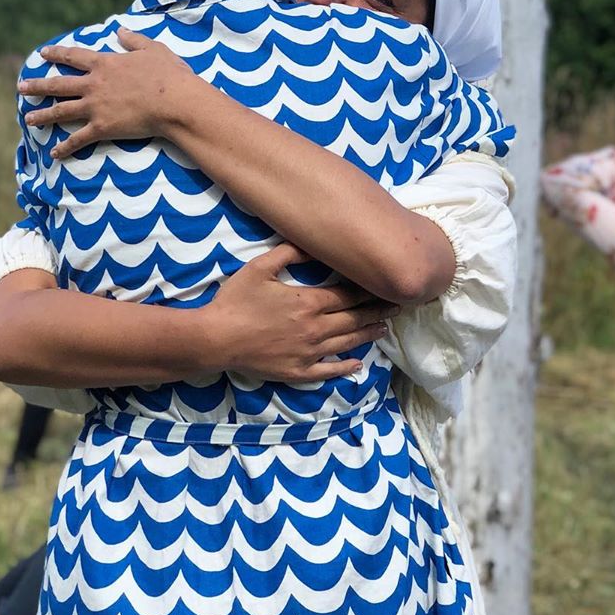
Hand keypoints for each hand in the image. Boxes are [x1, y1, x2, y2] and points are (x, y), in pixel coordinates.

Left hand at [18, 28, 194, 157]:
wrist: (174, 102)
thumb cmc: (169, 74)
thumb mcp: (153, 49)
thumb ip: (134, 40)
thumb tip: (120, 31)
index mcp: (105, 64)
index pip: (73, 56)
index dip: (57, 54)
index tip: (43, 53)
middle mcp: (94, 84)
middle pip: (58, 85)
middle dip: (37, 86)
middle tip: (21, 88)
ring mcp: (96, 107)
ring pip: (61, 111)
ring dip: (42, 115)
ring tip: (27, 119)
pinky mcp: (102, 128)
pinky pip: (78, 139)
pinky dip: (65, 147)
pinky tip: (53, 153)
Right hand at [205, 243, 398, 383]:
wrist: (216, 338)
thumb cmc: (236, 300)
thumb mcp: (260, 267)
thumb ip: (289, 253)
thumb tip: (312, 243)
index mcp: (309, 302)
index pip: (349, 295)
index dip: (370, 290)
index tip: (388, 286)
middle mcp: (315, 328)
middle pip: (354, 318)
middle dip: (378, 310)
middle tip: (399, 306)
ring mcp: (308, 352)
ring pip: (346, 342)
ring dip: (368, 334)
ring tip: (384, 328)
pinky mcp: (297, 371)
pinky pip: (327, 370)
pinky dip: (345, 367)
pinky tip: (358, 364)